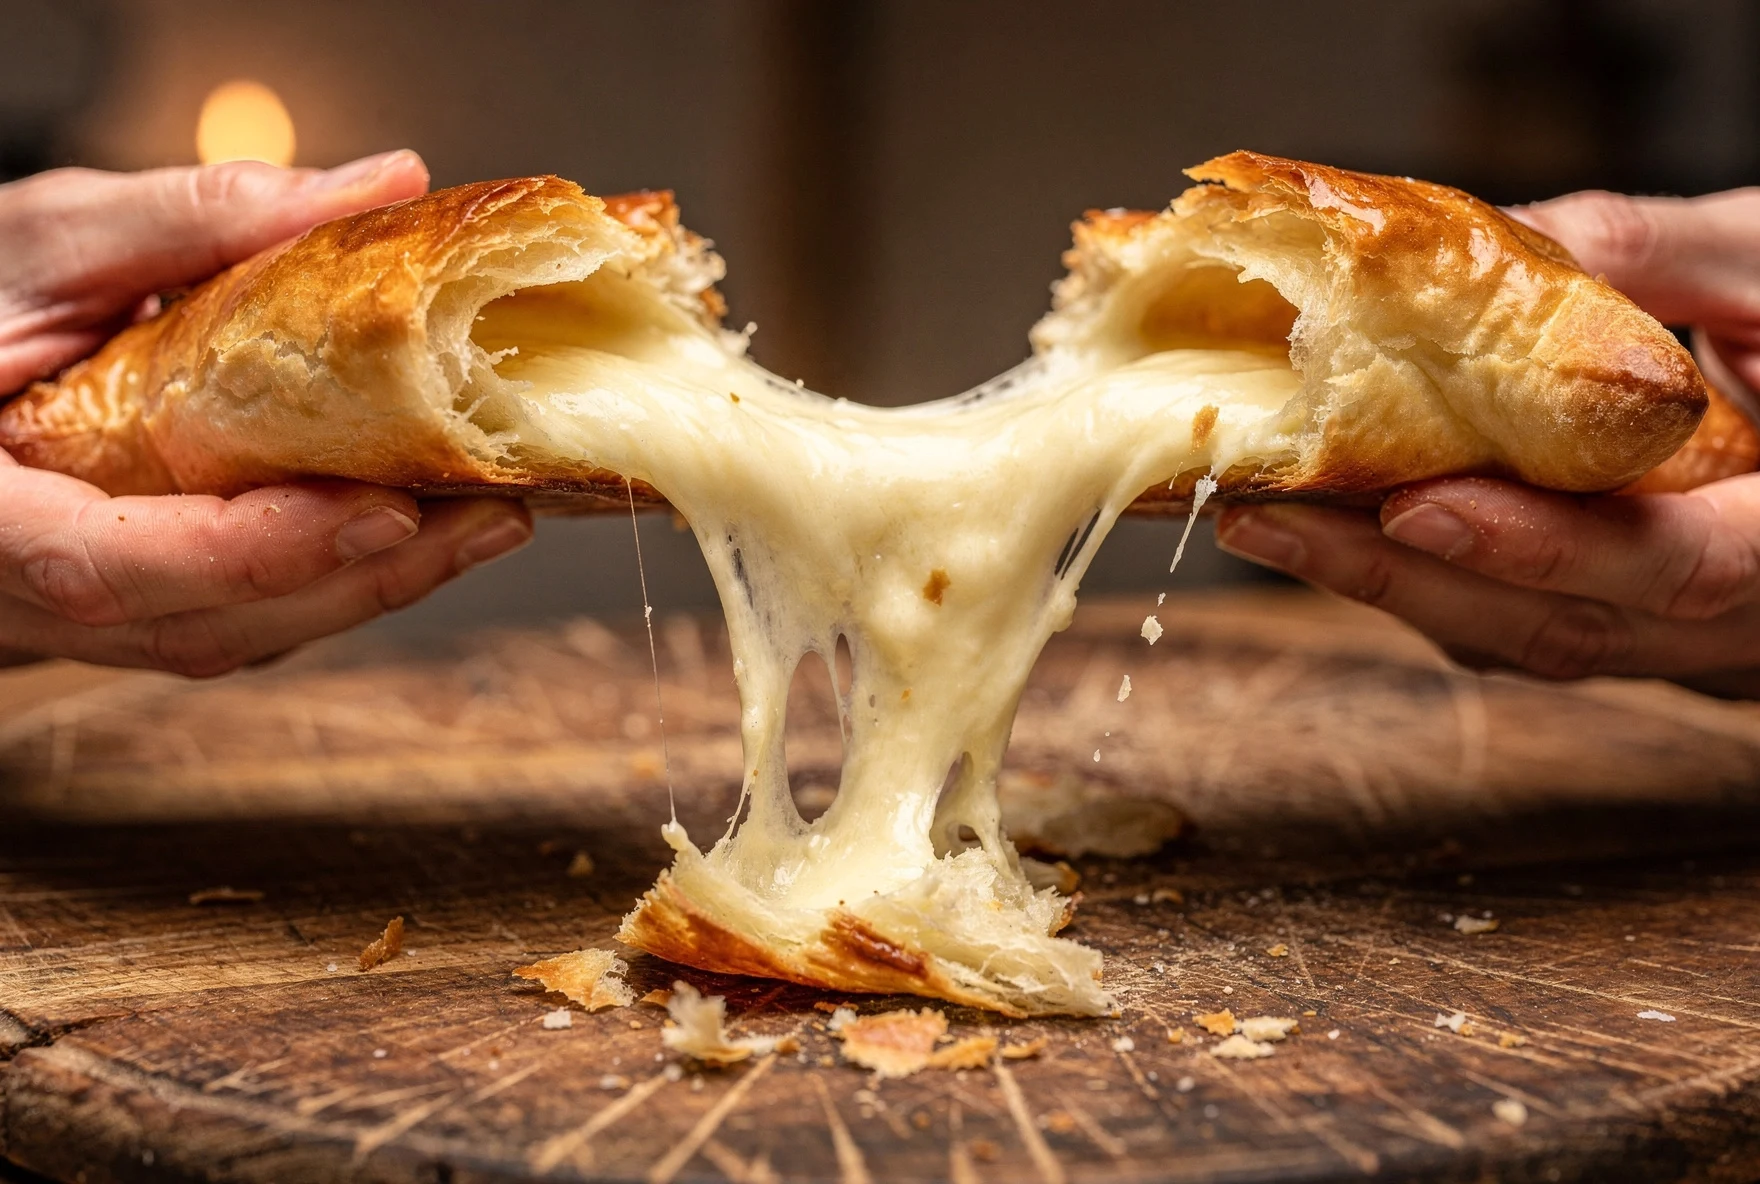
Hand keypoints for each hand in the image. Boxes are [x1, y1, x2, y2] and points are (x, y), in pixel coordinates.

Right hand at [0, 153, 532, 673]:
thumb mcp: (44, 237)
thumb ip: (194, 218)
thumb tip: (376, 188)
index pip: (110, 564)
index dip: (253, 551)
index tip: (378, 510)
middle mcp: (18, 590)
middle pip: (202, 626)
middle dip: (360, 579)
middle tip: (486, 516)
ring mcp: (66, 613)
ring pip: (226, 639)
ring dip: (364, 589)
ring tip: (479, 523)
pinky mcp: (118, 602)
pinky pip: (226, 618)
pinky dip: (323, 581)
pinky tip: (406, 532)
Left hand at [1216, 186, 1759, 694]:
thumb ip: (1647, 259)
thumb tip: (1488, 233)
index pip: (1674, 568)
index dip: (1544, 548)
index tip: (1419, 508)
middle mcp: (1736, 620)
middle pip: (1561, 627)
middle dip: (1403, 578)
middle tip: (1268, 520)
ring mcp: (1673, 641)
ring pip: (1519, 638)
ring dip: (1383, 586)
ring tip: (1263, 521)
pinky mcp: (1619, 626)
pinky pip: (1509, 623)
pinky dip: (1417, 578)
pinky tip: (1327, 530)